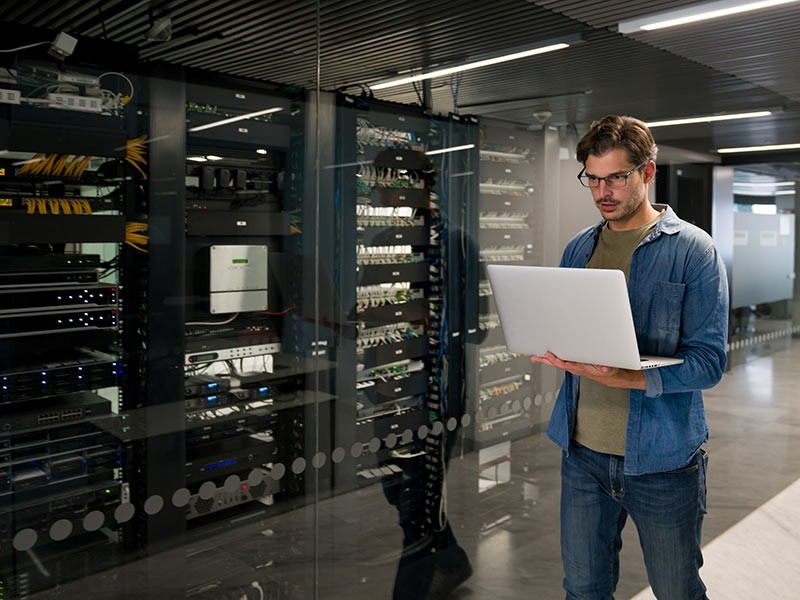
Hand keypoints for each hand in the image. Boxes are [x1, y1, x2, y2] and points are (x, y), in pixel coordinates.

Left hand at [530, 352, 645, 389]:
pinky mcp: (573, 364)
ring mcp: (572, 366)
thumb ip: (605, 368)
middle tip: (535, 357)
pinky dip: (552, 359)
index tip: (549, 355)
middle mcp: (574, 368)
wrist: (607, 375)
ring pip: (556, 362)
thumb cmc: (605, 371)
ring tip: (536, 356)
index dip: (557, 360)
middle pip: (557, 363)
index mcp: (580, 368)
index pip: (565, 364)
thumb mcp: (607, 369)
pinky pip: (560, 361)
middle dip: (545, 360)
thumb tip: (604, 368)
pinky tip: (545, 356)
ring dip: (546, 359)